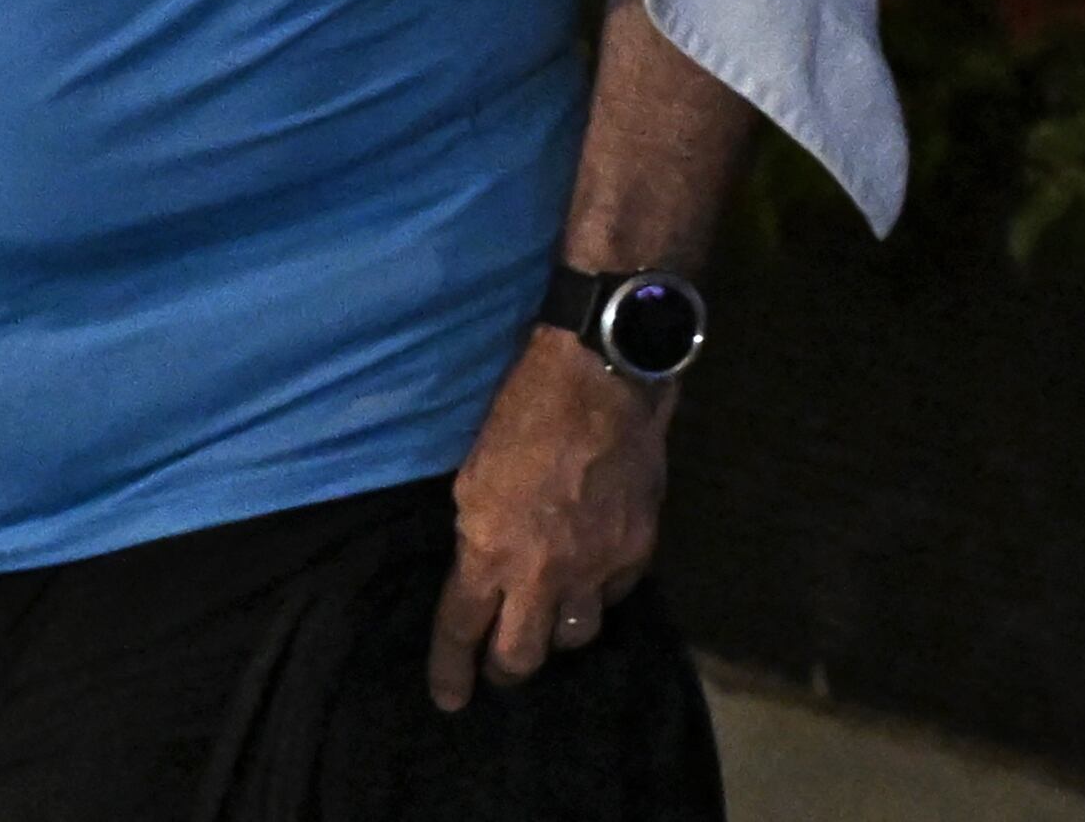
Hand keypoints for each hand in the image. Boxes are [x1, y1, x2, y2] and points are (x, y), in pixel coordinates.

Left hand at [428, 328, 670, 711]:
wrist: (599, 385)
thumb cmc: (521, 414)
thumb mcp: (472, 474)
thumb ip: (477, 530)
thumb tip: (482, 561)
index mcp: (487, 551)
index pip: (461, 629)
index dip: (451, 670)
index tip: (449, 699)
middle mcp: (541, 574)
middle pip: (521, 656)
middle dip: (506, 670)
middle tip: (498, 671)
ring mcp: (594, 569)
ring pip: (573, 636)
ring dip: (554, 633)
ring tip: (545, 621)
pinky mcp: (636, 555)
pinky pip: (612, 597)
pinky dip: (597, 595)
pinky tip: (590, 579)